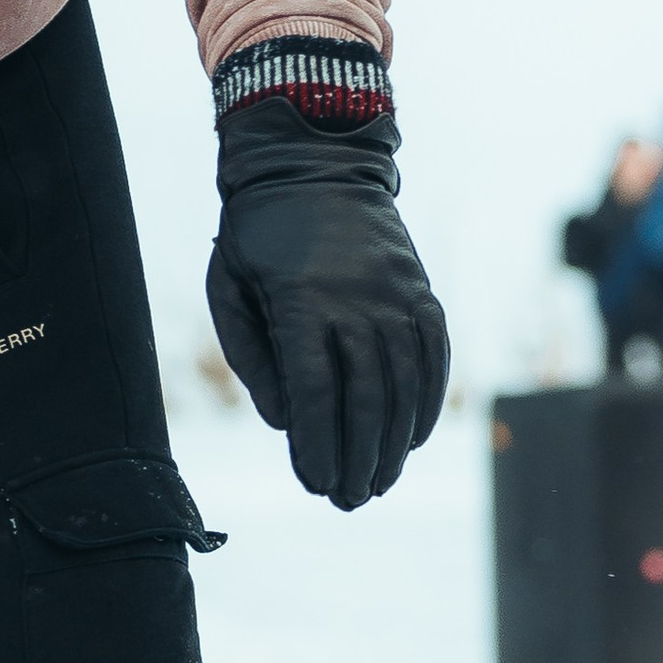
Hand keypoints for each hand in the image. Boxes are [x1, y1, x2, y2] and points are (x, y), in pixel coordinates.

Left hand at [207, 102, 450, 508]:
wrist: (314, 162)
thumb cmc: (256, 235)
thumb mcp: (229, 290)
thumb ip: (252, 359)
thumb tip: (285, 424)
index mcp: (301, 303)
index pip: (316, 394)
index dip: (318, 446)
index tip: (314, 484)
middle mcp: (357, 301)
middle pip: (366, 399)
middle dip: (357, 459)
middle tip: (347, 500)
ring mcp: (395, 295)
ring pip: (405, 385)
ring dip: (394, 444)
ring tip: (377, 482)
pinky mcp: (421, 290)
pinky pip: (434, 355)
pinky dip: (428, 401)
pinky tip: (413, 438)